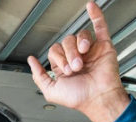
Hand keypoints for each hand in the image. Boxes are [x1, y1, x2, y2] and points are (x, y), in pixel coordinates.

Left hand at [27, 2, 128, 121]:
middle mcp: (77, 57)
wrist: (99, 99)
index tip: (64, 70)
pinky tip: (91, 7)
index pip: (55, 50)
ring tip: (82, 59)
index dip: (58, 58)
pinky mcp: (104, 46)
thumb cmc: (79, 98)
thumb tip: (31, 61)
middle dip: (68, 55)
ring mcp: (90, 50)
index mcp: (65, 66)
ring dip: (78, 47)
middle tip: (75, 68)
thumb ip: (39, 76)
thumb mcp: (51, 91)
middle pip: (66, 42)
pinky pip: (99, 26)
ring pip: (79, 36)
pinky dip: (96, 15)